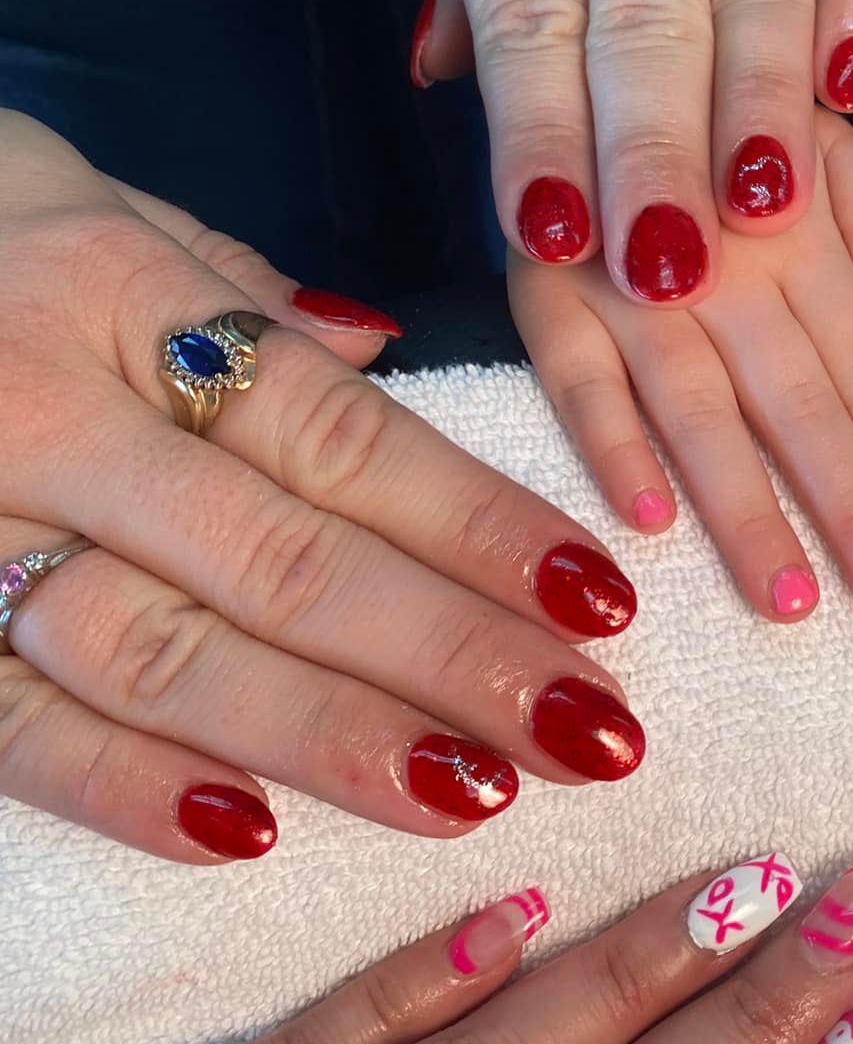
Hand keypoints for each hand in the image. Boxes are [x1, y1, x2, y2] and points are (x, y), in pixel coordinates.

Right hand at [0, 112, 646, 861]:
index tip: (601, 601)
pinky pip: (11, 723)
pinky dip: (126, 786)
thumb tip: (375, 345)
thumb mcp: (94, 206)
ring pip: (165, 656)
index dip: (478, 521)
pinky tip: (252, 837)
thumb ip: (234, 289)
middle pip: (285, 559)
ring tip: (475, 794)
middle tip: (594, 734)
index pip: (339, 432)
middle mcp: (52, 417)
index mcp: (124, 295)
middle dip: (451, 657)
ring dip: (330, 739)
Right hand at [510, 113, 852, 622]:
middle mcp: (722, 262)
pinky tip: (651, 521)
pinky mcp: (542, 293)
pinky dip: (609, 444)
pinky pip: (575, 378)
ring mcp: (626, 280)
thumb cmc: (720, 109)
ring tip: (792, 599)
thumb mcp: (818, 130)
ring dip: (745, 509)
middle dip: (851, 506)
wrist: (584, 44)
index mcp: (800, 231)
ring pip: (697, 408)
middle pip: (798, 401)